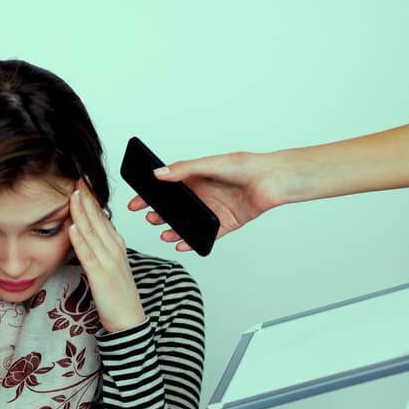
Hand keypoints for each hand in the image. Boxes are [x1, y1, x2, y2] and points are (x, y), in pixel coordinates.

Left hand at [68, 183, 145, 332]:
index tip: (81, 180)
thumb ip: (99, 247)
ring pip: (92, 231)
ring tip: (72, 193)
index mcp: (116, 244)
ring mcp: (108, 261)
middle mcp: (114, 248)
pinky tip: (72, 226)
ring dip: (81, 211)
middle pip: (98, 218)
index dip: (91, 197)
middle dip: (86, 196)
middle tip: (75, 176)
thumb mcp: (109, 265)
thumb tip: (85, 231)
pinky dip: (80, 239)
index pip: (102, 215)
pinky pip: (88, 254)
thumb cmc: (117, 295)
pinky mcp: (100, 276)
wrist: (128, 320)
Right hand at [127, 151, 282, 251]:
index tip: (136, 202)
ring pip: (185, 224)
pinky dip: (191, 241)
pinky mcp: (223, 225)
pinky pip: (204, 236)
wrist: (273, 181)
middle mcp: (201, 195)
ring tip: (163, 232)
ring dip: (172, 230)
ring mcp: (211, 211)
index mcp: (195, 178)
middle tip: (148, 217)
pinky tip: (182, 243)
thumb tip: (158, 174)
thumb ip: (184, 169)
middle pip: (173, 208)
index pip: (166, 188)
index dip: (150, 195)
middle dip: (158, 214)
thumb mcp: (210, 164)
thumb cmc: (246, 166)